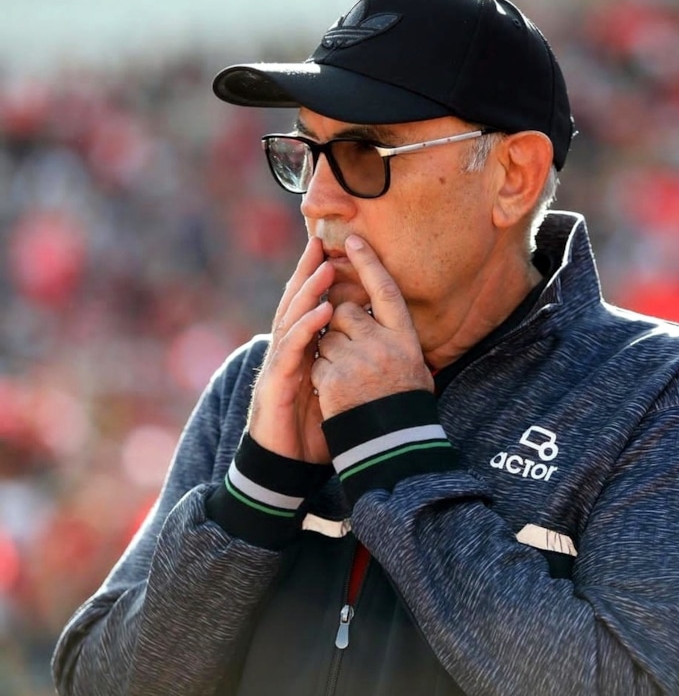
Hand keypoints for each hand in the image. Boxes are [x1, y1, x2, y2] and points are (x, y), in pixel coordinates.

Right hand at [247, 237, 333, 462]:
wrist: (284, 467)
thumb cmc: (309, 429)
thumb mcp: (332, 391)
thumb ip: (342, 366)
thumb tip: (371, 351)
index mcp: (301, 350)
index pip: (308, 306)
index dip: (316, 279)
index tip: (332, 251)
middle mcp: (286, 351)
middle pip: (295, 304)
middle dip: (307, 272)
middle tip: (320, 242)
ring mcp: (278, 366)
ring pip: (291, 320)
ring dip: (308, 292)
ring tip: (324, 267)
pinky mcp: (275, 384)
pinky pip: (292, 351)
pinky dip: (306, 329)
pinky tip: (322, 312)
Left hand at [311, 235, 433, 418]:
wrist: (391, 449)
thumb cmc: (404, 407)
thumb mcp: (414, 369)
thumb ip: (395, 340)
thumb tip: (384, 313)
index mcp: (405, 339)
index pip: (386, 291)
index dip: (369, 263)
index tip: (353, 239)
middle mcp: (383, 346)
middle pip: (346, 312)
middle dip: (339, 325)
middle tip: (351, 351)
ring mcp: (357, 362)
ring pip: (326, 337)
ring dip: (329, 353)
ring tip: (348, 380)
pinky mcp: (333, 380)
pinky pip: (316, 362)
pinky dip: (320, 376)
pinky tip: (335, 394)